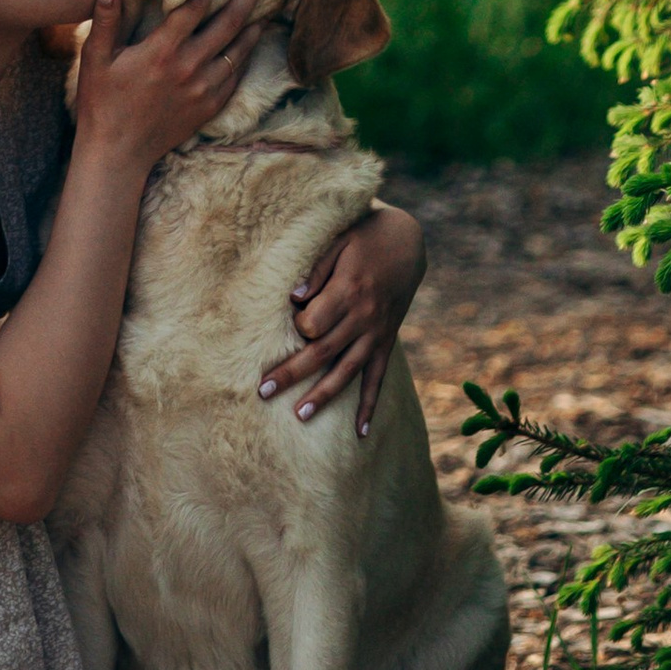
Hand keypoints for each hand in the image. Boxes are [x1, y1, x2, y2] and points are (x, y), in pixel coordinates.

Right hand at [73, 0, 270, 174]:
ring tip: (267, 4)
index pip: (197, 5)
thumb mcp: (95, 60)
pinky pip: (236, 76)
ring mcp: (203, 89)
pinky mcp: (209, 107)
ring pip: (240, 50)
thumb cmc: (102, 103)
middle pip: (229, 22)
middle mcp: (189, 67)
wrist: (119, 153)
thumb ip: (105, 21)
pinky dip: (246, 56)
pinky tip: (250, 44)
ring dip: (255, 24)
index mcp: (162, 50)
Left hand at [259, 202, 425, 435]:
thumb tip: (293, 296)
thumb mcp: (340, 239)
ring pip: (347, 371)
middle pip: (323, 352)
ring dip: (324, 395)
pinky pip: (377, 378)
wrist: (407, 242)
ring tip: (299, 417)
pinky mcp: (385, 342)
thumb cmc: (364, 236)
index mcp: (350, 290)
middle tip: (262, 392)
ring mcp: (377, 333)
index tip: (286, 324)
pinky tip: (359, 432)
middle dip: (292, 373)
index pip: (315, 323)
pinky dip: (369, 406)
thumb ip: (317, 268)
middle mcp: (364, 317)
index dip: (297, 328)